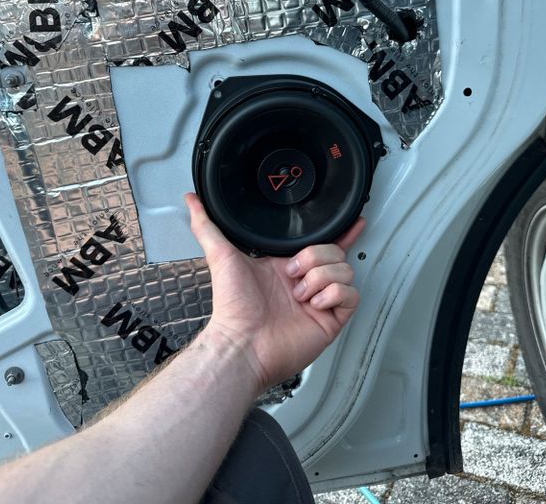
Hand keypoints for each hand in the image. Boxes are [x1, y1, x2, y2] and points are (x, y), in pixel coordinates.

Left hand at [185, 193, 364, 393]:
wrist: (243, 344)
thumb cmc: (233, 307)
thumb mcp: (220, 256)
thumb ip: (207, 226)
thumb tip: (192, 201)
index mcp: (287, 266)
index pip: (321, 243)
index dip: (340, 233)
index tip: (352, 222)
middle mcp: (306, 281)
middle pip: (336, 251)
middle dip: (315, 257)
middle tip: (292, 275)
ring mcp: (320, 300)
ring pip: (345, 270)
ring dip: (321, 277)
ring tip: (300, 293)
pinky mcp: (332, 319)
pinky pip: (351, 295)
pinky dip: (333, 294)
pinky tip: (314, 303)